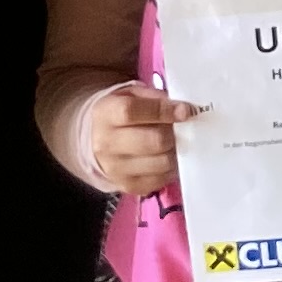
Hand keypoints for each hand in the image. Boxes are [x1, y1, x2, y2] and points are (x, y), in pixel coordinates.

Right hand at [80, 81, 196, 197]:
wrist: (97, 142)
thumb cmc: (121, 115)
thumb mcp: (131, 95)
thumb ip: (154, 97)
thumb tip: (181, 109)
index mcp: (105, 114)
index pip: (131, 112)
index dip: (162, 110)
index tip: (184, 111)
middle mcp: (106, 144)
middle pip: (153, 141)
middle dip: (174, 133)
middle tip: (179, 129)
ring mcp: (115, 169)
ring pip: (162, 162)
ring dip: (175, 152)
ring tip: (173, 143)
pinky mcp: (128, 185)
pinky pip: (161, 180)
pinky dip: (170, 169)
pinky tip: (166, 157)